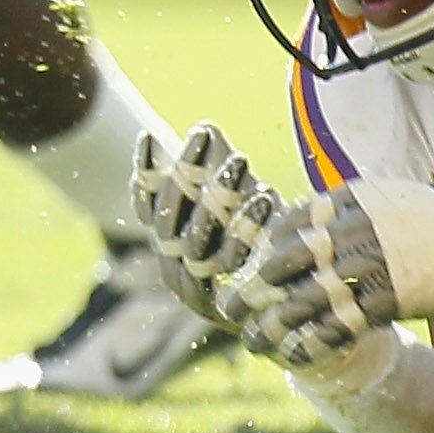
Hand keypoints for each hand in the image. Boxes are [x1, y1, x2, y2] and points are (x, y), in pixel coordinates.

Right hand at [131, 122, 286, 326]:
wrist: (289, 300)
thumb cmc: (260, 237)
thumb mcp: (237, 199)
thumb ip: (217, 167)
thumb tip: (206, 126)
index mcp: (166, 240)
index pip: (144, 203)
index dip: (143, 170)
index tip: (150, 134)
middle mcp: (171, 265)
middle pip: (165, 219)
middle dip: (185, 172)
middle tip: (205, 134)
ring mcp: (192, 289)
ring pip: (192, 240)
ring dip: (216, 196)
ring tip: (240, 158)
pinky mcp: (223, 306)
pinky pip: (229, 260)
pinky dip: (245, 226)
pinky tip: (264, 195)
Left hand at [220, 182, 404, 370]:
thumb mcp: (385, 196)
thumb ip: (347, 205)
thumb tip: (312, 216)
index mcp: (346, 202)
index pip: (288, 224)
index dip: (263, 249)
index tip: (246, 268)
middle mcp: (350, 233)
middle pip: (286, 261)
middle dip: (252, 286)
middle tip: (227, 307)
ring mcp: (367, 268)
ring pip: (306, 299)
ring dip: (274, 324)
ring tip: (252, 342)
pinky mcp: (387, 301)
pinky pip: (341, 326)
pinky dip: (315, 343)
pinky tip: (296, 357)